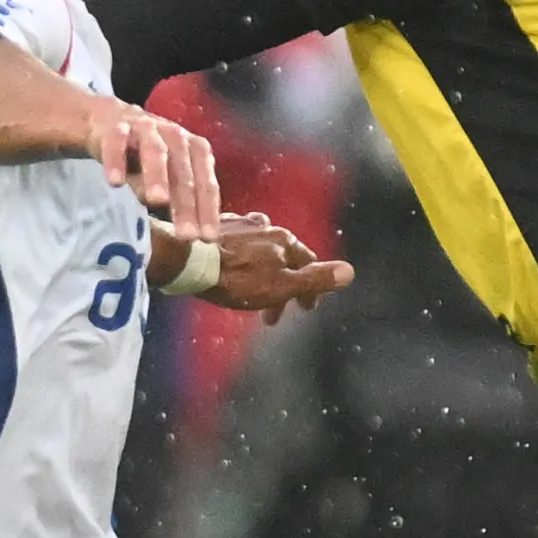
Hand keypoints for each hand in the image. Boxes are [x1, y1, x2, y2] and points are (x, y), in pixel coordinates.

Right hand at [87, 95, 216, 242]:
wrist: (110, 121)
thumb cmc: (147, 155)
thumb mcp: (167, 178)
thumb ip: (177, 201)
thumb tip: (191, 233)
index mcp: (195, 150)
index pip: (205, 184)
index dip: (208, 211)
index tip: (207, 238)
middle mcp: (176, 136)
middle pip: (183, 174)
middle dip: (186, 205)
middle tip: (186, 235)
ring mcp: (147, 129)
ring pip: (155, 152)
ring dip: (157, 176)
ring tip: (157, 201)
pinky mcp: (117, 127)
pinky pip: (116, 143)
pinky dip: (116, 161)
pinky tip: (115, 182)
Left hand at [175, 212, 354, 320]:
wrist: (187, 261)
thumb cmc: (235, 280)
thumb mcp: (281, 286)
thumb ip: (315, 278)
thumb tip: (350, 272)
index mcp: (285, 241)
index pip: (309, 263)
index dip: (309, 289)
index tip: (303, 309)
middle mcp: (266, 226)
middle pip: (284, 256)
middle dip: (283, 284)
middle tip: (273, 314)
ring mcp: (240, 223)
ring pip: (261, 248)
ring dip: (262, 270)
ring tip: (251, 292)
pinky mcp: (215, 224)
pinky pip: (237, 242)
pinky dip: (241, 258)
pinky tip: (231, 268)